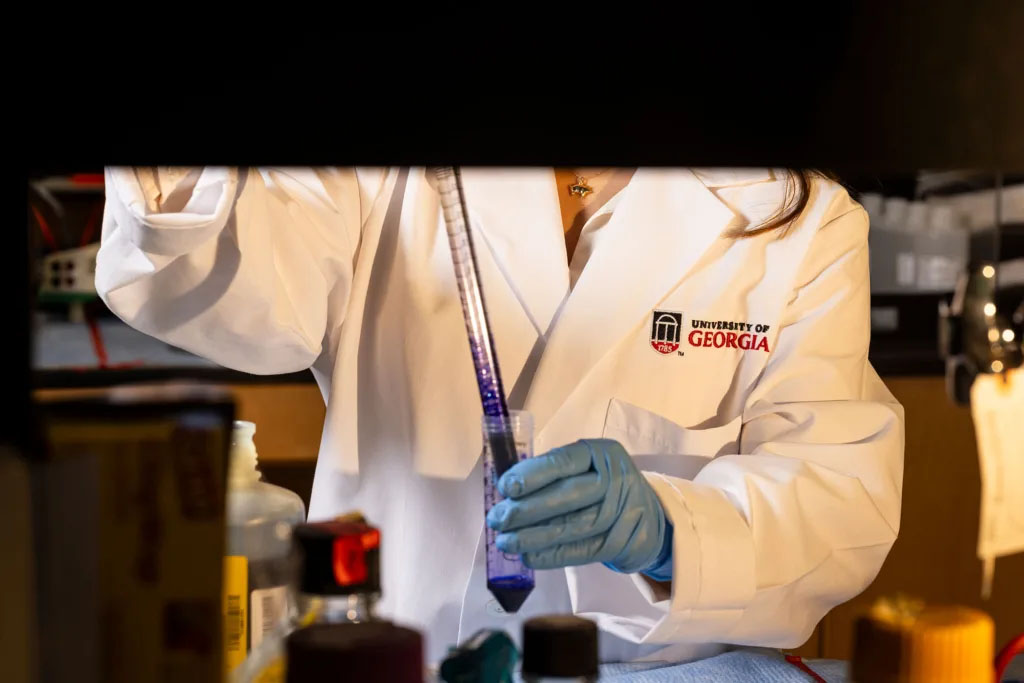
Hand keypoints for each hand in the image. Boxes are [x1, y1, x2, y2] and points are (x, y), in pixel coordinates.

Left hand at [485, 439, 672, 578]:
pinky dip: (553, 556)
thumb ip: (553, 474)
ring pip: (573, 526)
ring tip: (506, 542)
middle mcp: (616, 479)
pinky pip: (582, 551)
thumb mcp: (587, 468)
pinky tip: (529, 557)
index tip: (505, 488)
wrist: (649, 516)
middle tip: (497, 519)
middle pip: (567, 495)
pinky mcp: (621, 542)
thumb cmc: (604, 487)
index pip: (563, 462)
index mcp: (602, 454)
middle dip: (527, 509)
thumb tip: (507, 494)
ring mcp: (622, 512)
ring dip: (534, 536)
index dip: (532, 475)